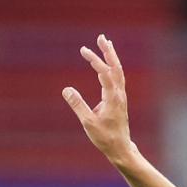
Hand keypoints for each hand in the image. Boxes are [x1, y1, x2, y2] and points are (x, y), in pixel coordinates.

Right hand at [62, 34, 133, 162]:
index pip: (105, 73)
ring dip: (111, 57)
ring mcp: (120, 97)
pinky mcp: (119, 100)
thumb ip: (78, 105)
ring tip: (105, 44)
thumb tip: (66, 89)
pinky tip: (106, 65)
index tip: (83, 51)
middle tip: (101, 37)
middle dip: (108, 52)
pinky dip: (112, 67)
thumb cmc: (105, 138)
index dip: (95, 60)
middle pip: (116, 67)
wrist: (120, 149)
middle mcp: (119, 94)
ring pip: (118, 72)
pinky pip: (117, 78)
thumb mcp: (88, 123)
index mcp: (113, 98)